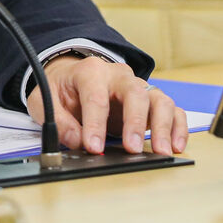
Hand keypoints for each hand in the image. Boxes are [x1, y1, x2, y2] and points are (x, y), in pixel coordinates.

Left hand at [24, 55, 187, 155]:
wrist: (73, 77)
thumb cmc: (62, 89)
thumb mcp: (46, 99)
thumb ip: (58, 120)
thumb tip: (76, 140)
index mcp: (90, 72)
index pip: (96, 97)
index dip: (95, 123)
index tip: (94, 146)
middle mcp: (118, 76)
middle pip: (135, 93)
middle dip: (135, 122)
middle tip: (132, 149)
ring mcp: (138, 86)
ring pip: (159, 99)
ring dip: (163, 126)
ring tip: (162, 151)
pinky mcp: (151, 99)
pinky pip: (172, 109)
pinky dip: (177, 126)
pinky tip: (175, 145)